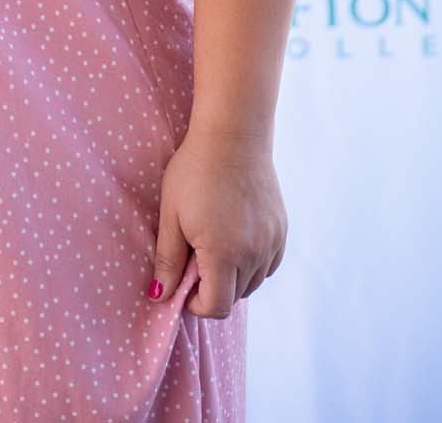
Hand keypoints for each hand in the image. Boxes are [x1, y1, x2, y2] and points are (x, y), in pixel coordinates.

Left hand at [148, 126, 286, 318]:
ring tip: (213, 243)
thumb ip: (168, 260)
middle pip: (234, 296)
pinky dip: (252, 263)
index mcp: (224, 254)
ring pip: (253, 282)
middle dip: (212, 287)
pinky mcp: (281, 229)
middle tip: (194, 255)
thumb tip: (160, 296)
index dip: (196, 304)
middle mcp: (254, 254)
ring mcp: (272, 242)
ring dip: (233, 276)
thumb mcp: (172, 214)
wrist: (233, 134)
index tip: (183, 285)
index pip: (216, 307)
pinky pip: (268, 264)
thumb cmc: (195, 170)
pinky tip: (235, 238)